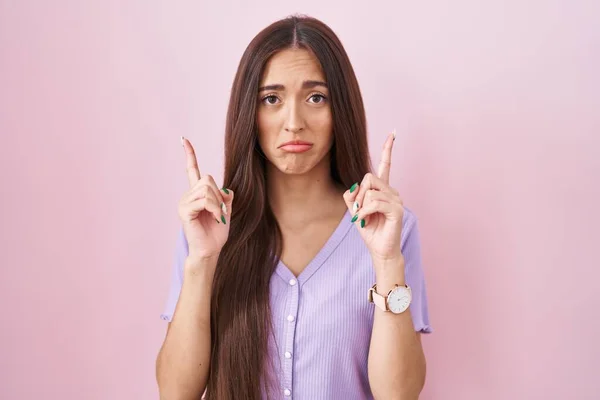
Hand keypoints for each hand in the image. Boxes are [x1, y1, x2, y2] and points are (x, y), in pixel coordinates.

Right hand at [177, 137, 233, 261]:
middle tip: (220, 211)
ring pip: (207, 189)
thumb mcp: (226, 211)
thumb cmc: (216, 233)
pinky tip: (214, 218)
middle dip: (219, 195)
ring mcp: (184, 202)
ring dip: (217, 204)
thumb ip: (226, 197)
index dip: (189, 154)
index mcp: (196, 193)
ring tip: (216, 217)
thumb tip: (226, 190)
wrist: (210, 250)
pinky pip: (203, 201)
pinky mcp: (184, 210)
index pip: (192, 169)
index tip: (184, 139)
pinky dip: (214, 209)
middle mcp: (188, 195)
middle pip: (208, 179)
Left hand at [343, 131, 404, 265]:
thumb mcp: (355, 212)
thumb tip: (353, 188)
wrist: (380, 250)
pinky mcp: (397, 210)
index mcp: (383, 189)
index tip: (393, 134)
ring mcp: (396, 199)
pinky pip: (375, 202)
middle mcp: (392, 191)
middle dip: (359, 194)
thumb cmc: (370, 231)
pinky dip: (365, 212)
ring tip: (364, 219)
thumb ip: (352, 198)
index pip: (385, 165)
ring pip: (370, 191)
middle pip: (369, 177)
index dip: (388, 149)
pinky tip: (365, 221)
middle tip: (358, 211)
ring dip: (361, 206)